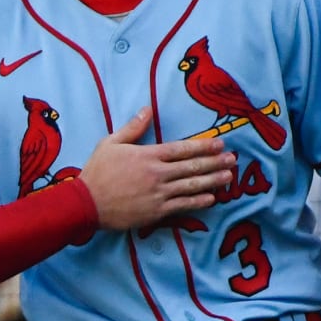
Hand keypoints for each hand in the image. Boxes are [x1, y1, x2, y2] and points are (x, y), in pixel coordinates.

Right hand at [80, 107, 234, 229]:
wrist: (87, 203)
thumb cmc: (97, 171)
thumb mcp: (110, 143)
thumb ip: (132, 127)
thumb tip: (148, 109)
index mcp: (147, 155)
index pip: (182, 149)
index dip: (203, 146)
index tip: (219, 143)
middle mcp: (157, 174)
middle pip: (192, 167)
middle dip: (215, 162)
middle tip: (233, 159)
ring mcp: (159, 194)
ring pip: (192, 186)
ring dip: (213, 181)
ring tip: (228, 176)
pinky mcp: (157, 211)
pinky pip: (183, 205)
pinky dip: (199, 201)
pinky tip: (212, 198)